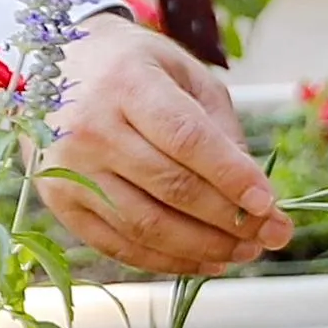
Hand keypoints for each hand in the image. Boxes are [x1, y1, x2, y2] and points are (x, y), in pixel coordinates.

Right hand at [40, 14, 295, 273]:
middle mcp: (91, 128)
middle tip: (272, 235)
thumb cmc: (133, 67)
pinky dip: (166, 261)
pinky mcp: (58, 201)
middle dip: (230, 219)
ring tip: (245, 251)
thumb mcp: (183, 73)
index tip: (268, 203)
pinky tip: (205, 261)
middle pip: (170, 187)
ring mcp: (70, 169)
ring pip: (145, 226)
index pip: (187, 139)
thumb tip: (254, 192)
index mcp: (127, 84)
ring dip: (203, 247)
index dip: (231, 176)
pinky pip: (118, 244)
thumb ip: (219, 126)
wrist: (54, 65)